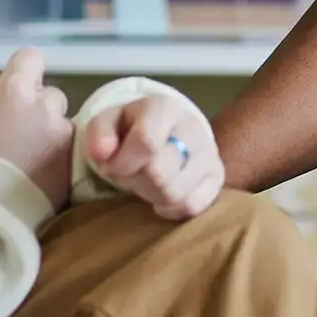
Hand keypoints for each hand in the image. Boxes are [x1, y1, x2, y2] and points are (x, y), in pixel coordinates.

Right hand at [0, 47, 75, 209]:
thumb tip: (7, 81)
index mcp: (15, 92)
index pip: (31, 57)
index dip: (23, 71)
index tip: (15, 90)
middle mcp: (46, 106)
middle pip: (49, 93)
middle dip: (37, 108)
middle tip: (19, 134)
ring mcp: (64, 132)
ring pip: (61, 121)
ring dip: (50, 132)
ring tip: (30, 158)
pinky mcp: (75, 158)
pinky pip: (70, 145)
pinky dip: (59, 153)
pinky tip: (40, 172)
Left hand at [84, 95, 223, 220]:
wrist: (166, 130)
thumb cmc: (132, 128)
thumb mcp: (108, 122)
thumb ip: (99, 133)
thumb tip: (103, 153)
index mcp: (164, 108)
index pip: (147, 142)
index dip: (123, 163)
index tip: (111, 167)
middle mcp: (193, 128)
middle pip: (160, 173)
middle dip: (136, 180)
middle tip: (130, 174)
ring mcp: (210, 153)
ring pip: (176, 193)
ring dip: (151, 194)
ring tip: (146, 182)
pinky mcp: (217, 178)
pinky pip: (192, 206)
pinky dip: (171, 208)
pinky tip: (162, 196)